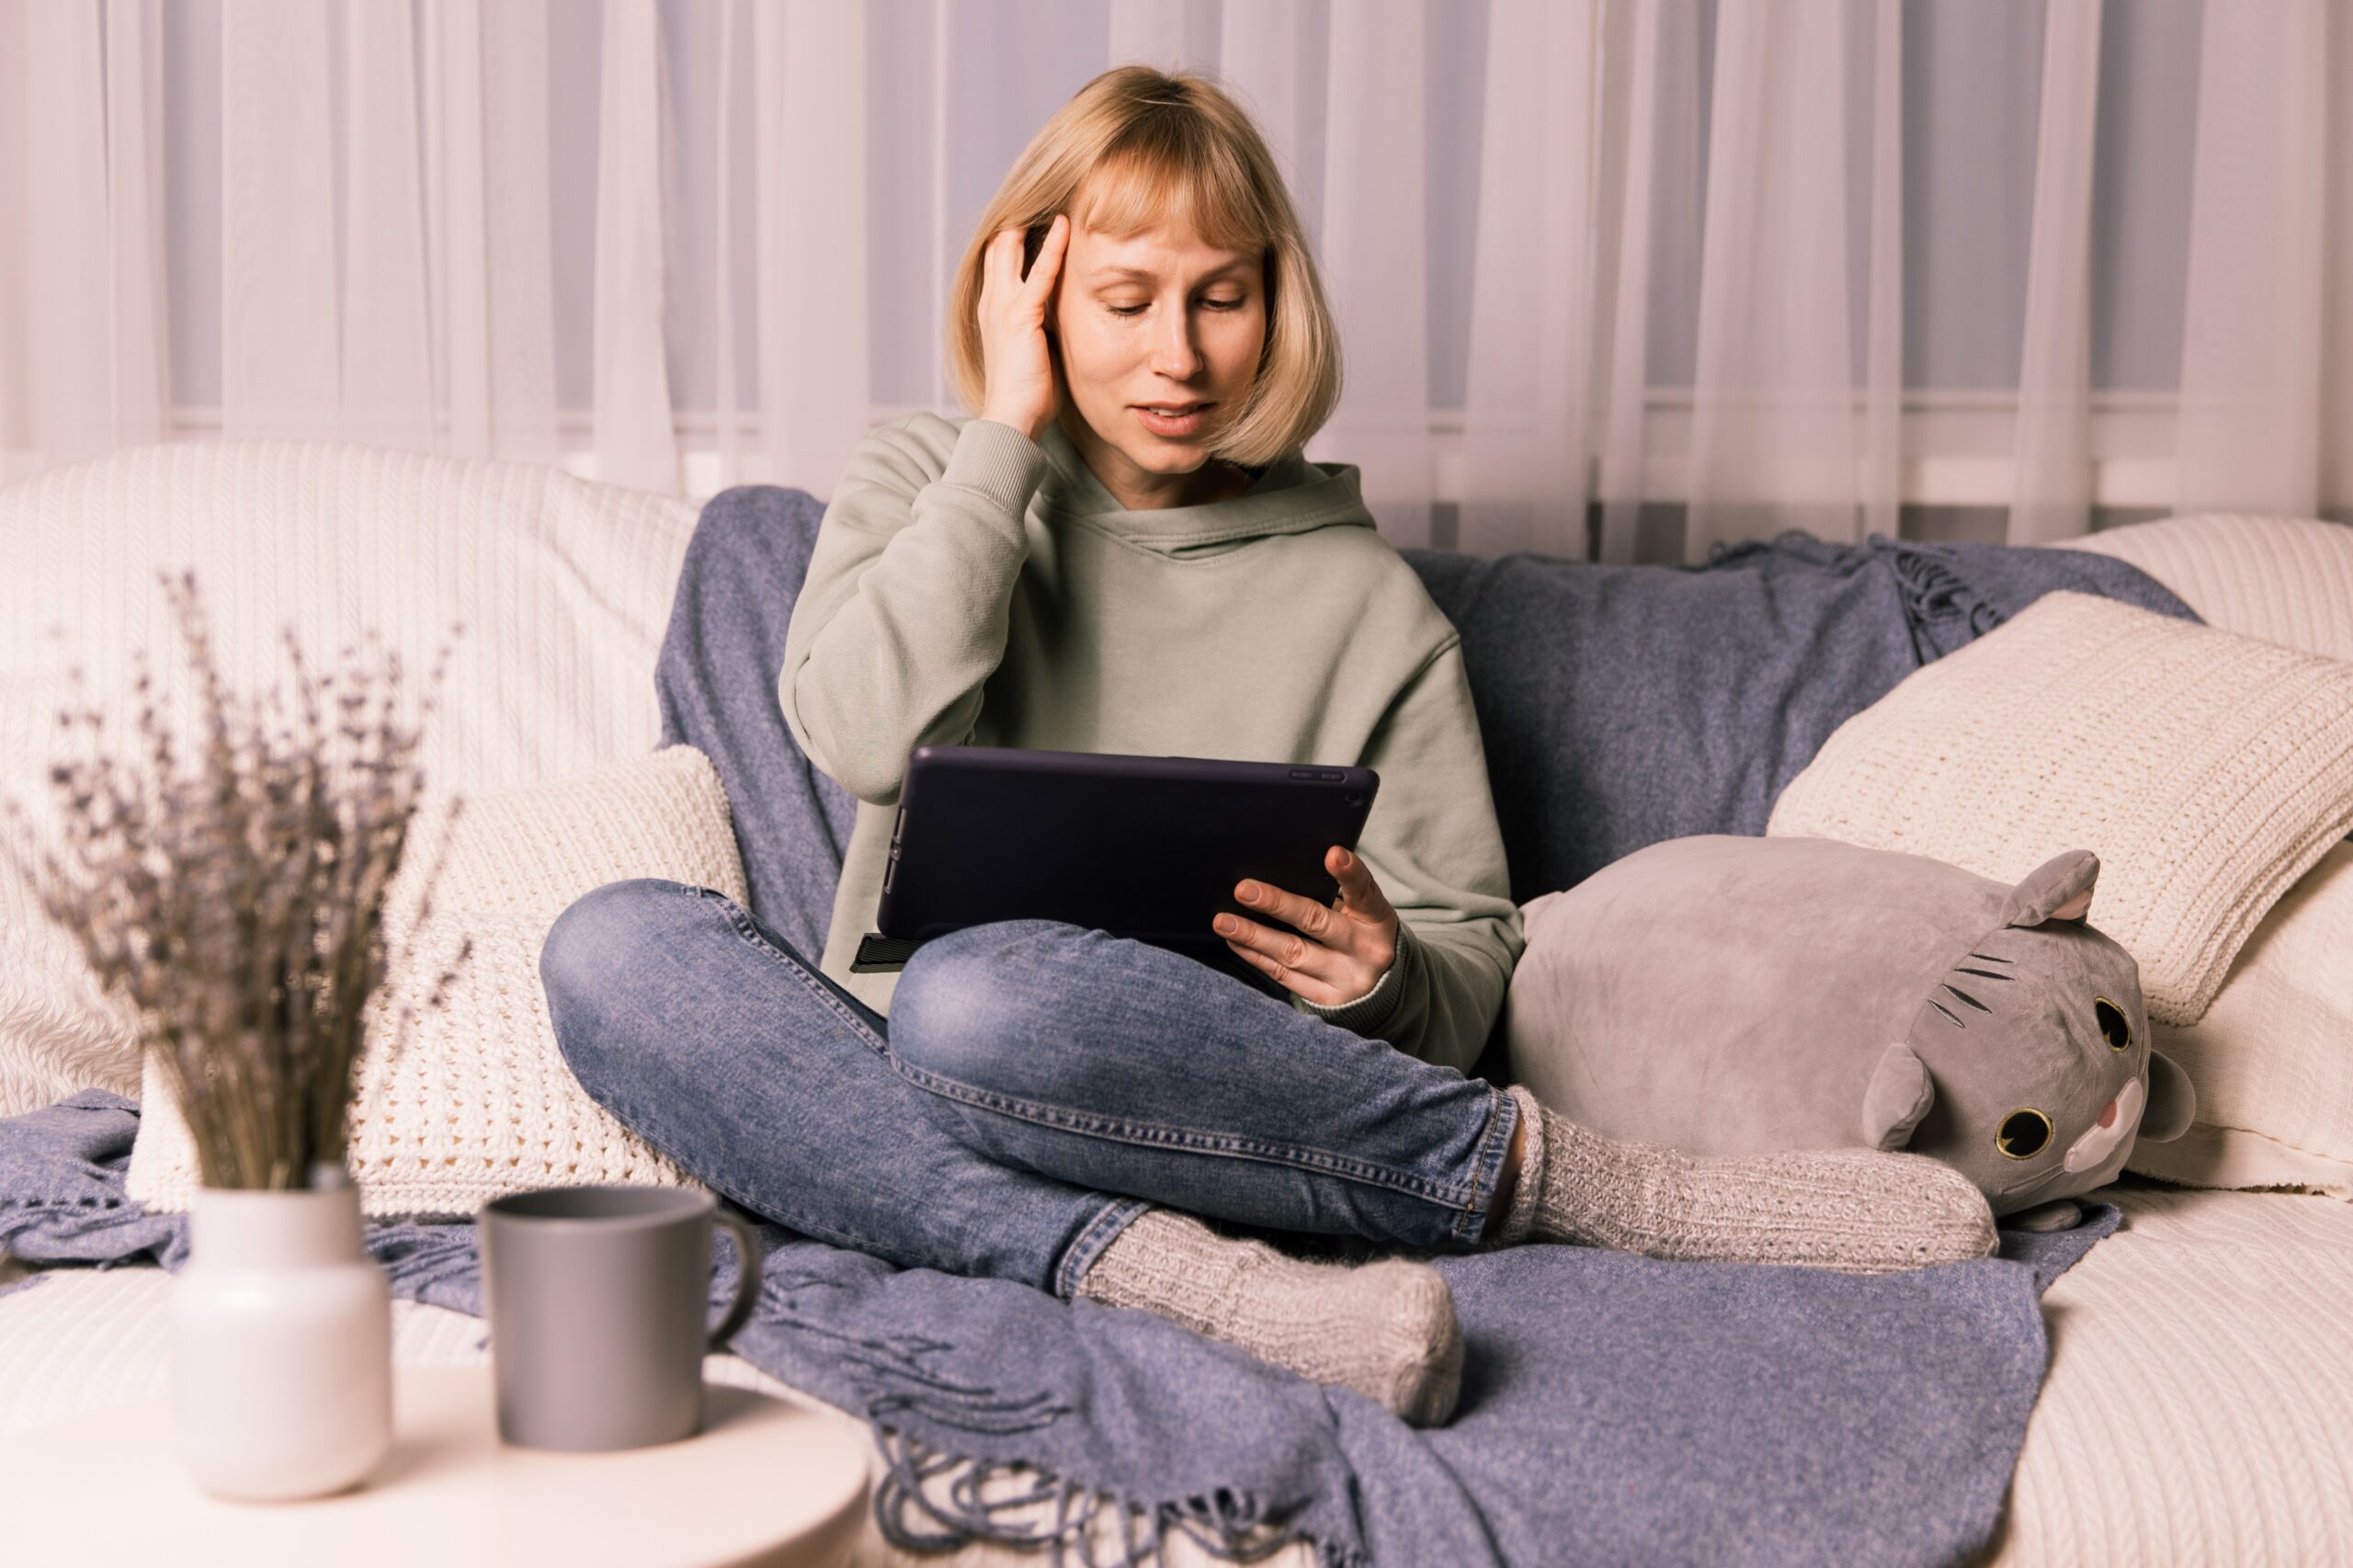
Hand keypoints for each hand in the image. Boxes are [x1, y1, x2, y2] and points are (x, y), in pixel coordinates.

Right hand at [978, 213, 1068, 442]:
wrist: (1011, 421)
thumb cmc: (1027, 396)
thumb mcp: (1035, 351)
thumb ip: (1044, 327)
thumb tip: (1065, 318)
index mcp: (993, 310)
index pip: (1002, 259)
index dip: (1019, 235)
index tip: (1043, 213)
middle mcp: (992, 301)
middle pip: (1001, 244)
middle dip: (1022, 218)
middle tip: (1051, 191)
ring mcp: (1003, 306)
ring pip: (1013, 248)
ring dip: (1034, 221)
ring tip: (1058, 194)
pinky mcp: (1021, 316)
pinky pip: (1039, 272)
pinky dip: (1053, 246)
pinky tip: (1066, 225)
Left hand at [1214, 845, 1400, 1006]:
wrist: (1384, 989)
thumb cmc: (1363, 935)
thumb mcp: (1363, 914)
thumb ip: (1334, 896)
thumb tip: (1281, 873)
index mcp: (1377, 919)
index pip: (1365, 892)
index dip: (1350, 873)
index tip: (1333, 854)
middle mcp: (1365, 950)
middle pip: (1317, 923)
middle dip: (1278, 904)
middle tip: (1244, 889)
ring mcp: (1345, 979)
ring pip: (1293, 953)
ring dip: (1254, 936)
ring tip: (1224, 921)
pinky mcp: (1326, 1001)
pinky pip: (1284, 975)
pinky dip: (1257, 956)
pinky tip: (1236, 941)